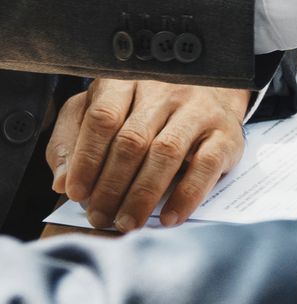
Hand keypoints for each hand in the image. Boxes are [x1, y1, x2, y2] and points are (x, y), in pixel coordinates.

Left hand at [47, 80, 250, 230]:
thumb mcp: (102, 112)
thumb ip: (73, 141)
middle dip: (111, 185)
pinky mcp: (226, 133)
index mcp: (128, 82)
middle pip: (132, 140)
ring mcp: (199, 110)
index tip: (76, 193)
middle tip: (99, 216)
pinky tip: (169, 217)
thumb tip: (62, 182)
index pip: (103, 118)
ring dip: (143, 194)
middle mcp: (165, 90)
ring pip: (165, 153)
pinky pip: (205, 166)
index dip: (87, 158)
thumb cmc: (147, 108)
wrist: (214, 92)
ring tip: (127, 221)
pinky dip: (186, 196)